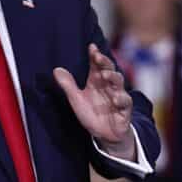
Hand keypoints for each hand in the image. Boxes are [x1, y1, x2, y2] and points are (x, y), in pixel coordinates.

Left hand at [54, 44, 135, 159]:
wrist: (104, 135)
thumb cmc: (92, 114)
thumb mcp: (76, 100)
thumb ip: (68, 85)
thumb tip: (56, 70)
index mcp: (96, 81)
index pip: (96, 64)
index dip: (95, 55)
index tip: (91, 47)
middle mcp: (108, 85)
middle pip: (109, 69)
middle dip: (104, 62)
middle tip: (98, 57)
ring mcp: (118, 95)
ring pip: (119, 82)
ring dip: (112, 77)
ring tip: (104, 75)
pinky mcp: (124, 109)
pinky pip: (126, 102)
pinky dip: (121, 99)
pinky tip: (115, 99)